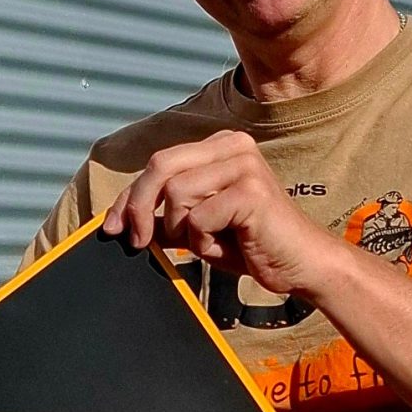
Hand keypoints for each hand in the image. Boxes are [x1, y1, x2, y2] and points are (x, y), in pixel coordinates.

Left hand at [101, 131, 334, 297]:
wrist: (300, 265)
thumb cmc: (252, 245)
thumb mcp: (199, 226)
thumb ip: (168, 215)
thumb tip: (122, 219)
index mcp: (220, 146)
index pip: (159, 163)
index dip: (129, 196)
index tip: (111, 226)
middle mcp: (233, 146)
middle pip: (160, 166)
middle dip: (138, 207)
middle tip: (136, 241)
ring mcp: (244, 165)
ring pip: (176, 193)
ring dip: (182, 229)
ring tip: (208, 241)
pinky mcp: (251, 191)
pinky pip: (199, 218)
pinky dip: (203, 242)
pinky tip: (228, 245)